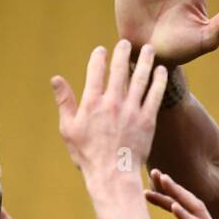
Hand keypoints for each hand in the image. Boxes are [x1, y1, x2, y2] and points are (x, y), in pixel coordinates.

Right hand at [52, 40, 167, 179]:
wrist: (112, 175)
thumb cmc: (88, 155)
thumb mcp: (69, 129)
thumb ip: (65, 101)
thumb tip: (56, 79)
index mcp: (92, 103)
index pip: (95, 71)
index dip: (99, 57)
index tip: (102, 50)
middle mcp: (112, 102)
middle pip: (120, 69)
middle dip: (123, 52)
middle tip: (127, 43)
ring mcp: (131, 110)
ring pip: (140, 78)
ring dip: (145, 61)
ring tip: (149, 50)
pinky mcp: (147, 120)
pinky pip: (155, 95)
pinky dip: (159, 81)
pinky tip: (162, 71)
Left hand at [149, 169, 218, 218]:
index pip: (183, 210)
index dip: (166, 199)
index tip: (147, 190)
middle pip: (189, 203)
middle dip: (171, 187)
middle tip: (153, 172)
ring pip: (195, 209)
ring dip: (178, 194)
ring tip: (162, 180)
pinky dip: (186, 216)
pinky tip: (174, 206)